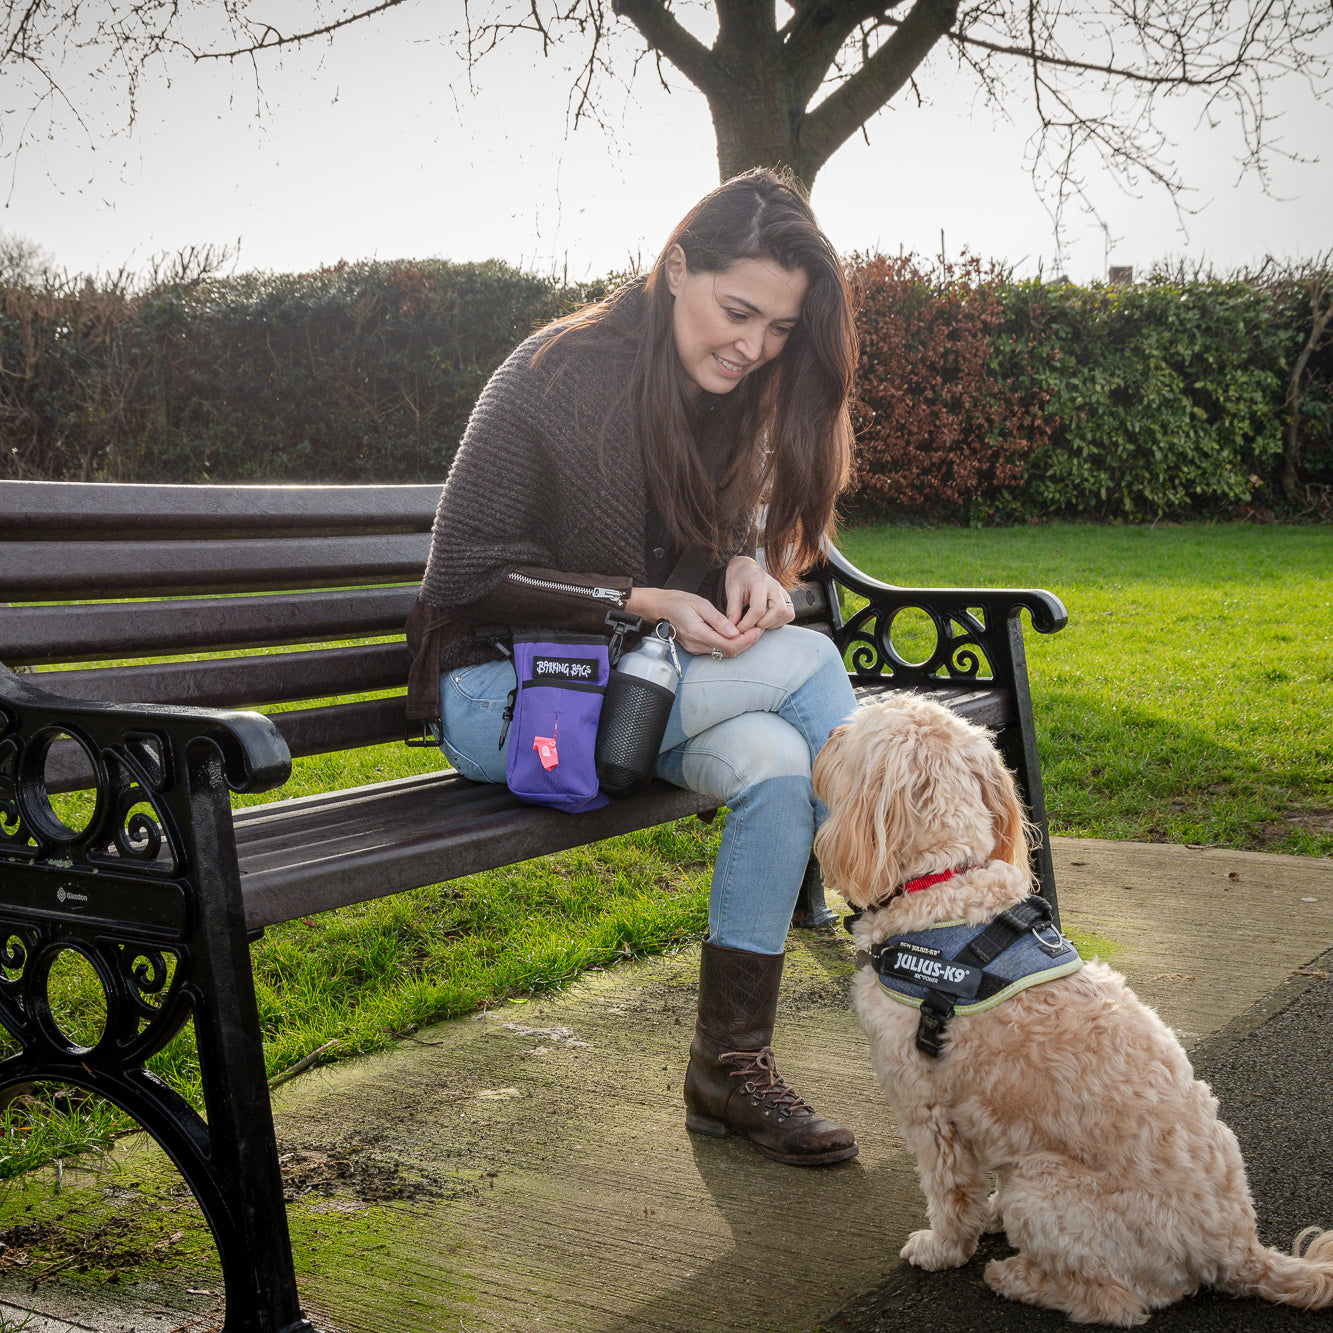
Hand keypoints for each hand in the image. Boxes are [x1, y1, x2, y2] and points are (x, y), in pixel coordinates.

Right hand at [625, 585, 759, 658]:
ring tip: (751, 631)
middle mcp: (697, 645)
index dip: (746, 640)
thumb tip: (735, 632)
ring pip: (724, 653)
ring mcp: (696, 649)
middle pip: (729, 652)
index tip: (757, 629)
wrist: (660, 607)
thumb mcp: (700, 605)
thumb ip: (718, 620)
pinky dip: (730, 644)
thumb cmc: (678, 602)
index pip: (729, 645)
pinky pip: (717, 650)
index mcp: (699, 634)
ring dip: (740, 644)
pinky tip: (737, 634)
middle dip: (747, 643)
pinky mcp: (696, 648)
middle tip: (758, 630)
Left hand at [724, 555, 794, 634]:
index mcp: (759, 582)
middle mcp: (775, 586)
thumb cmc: (739, 578)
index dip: (748, 623)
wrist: (746, 568)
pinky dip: (779, 622)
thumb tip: (733, 628)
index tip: (739, 629)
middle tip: (750, 626)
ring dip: (773, 624)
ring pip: (787, 614)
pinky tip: (766, 621)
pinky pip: (789, 614)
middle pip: (779, 611)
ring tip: (758, 624)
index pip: (759, 608)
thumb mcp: (732, 591)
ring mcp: (782, 592)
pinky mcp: (786, 597)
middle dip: (764, 624)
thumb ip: (733, 610)